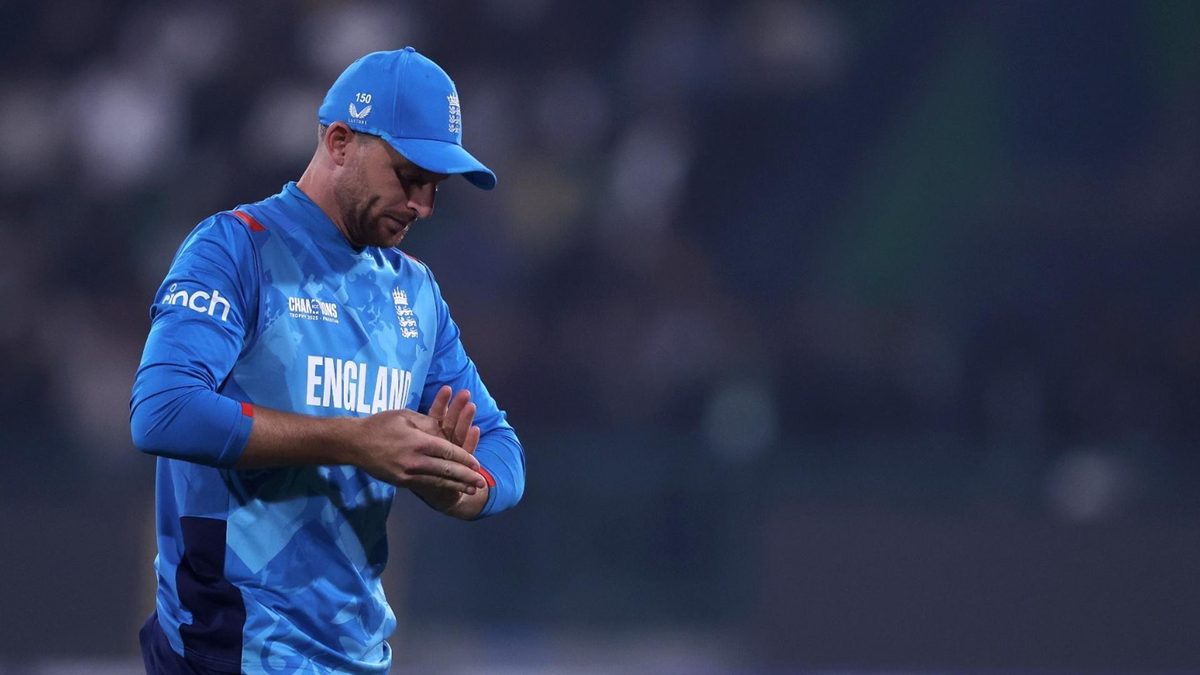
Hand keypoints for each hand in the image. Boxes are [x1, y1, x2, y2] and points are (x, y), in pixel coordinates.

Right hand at [351, 398, 485, 495]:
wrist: (354, 444)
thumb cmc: (380, 425)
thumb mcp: (405, 416)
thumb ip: (427, 423)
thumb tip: (443, 429)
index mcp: (418, 442)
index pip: (448, 452)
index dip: (465, 458)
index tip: (477, 464)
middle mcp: (415, 460)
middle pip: (447, 470)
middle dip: (466, 477)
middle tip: (482, 482)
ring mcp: (407, 474)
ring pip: (438, 482)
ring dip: (457, 486)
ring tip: (472, 490)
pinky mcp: (400, 482)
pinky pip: (425, 485)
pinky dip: (440, 488)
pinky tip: (451, 490)